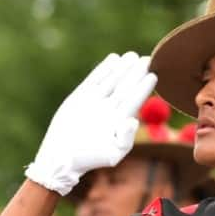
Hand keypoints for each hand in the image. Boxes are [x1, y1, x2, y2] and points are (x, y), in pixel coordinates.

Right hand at [26, 51, 155, 194]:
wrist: (61, 156)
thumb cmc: (89, 159)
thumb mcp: (112, 154)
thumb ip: (125, 139)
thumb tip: (134, 121)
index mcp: (120, 121)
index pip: (135, 100)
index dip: (144, 88)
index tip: (153, 74)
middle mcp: (110, 109)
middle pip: (126, 87)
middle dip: (135, 73)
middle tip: (146, 59)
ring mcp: (96, 102)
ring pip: (112, 80)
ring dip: (122, 68)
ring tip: (132, 56)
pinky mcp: (80, 97)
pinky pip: (95, 80)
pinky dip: (104, 69)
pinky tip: (113, 59)